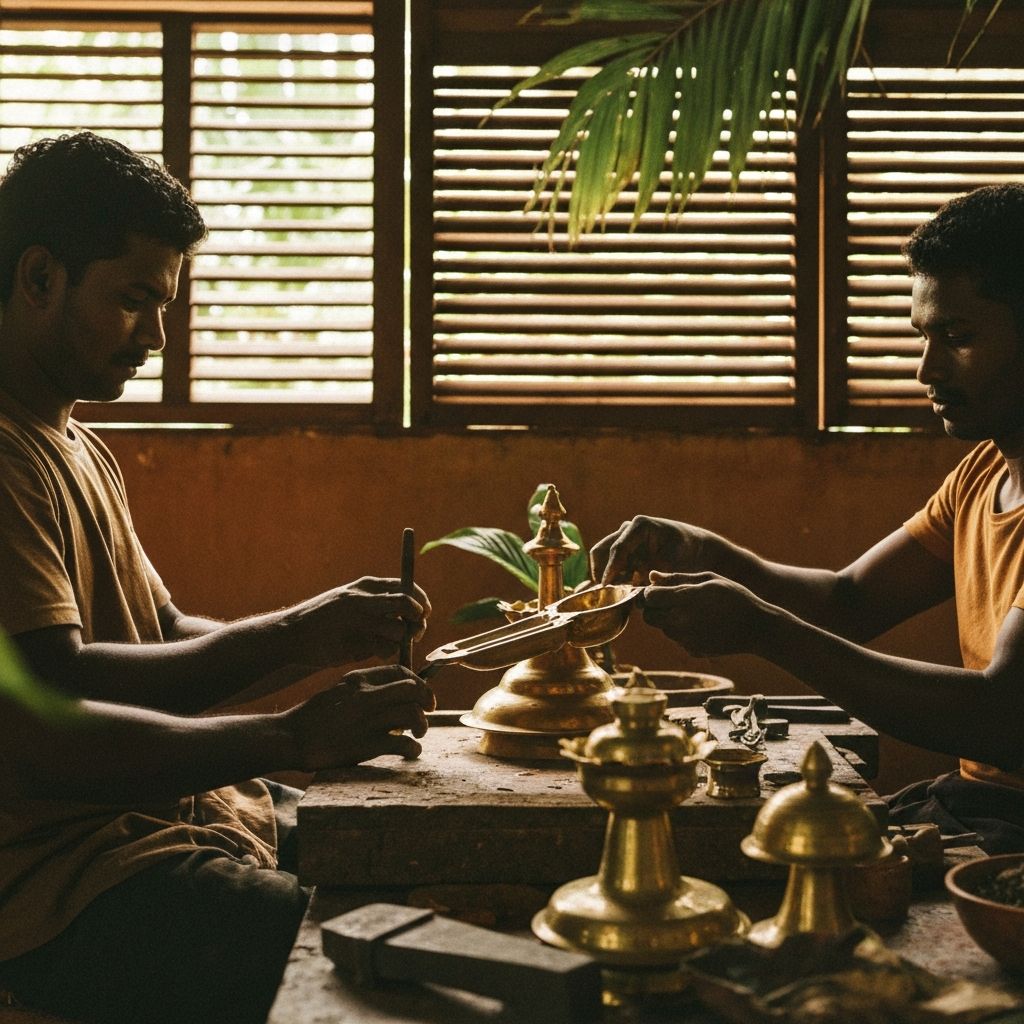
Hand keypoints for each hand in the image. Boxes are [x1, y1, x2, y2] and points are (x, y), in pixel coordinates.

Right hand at [284, 665, 435, 767]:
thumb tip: (392, 695)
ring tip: (419, 733)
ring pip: (412, 714)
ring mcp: (367, 720)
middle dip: (427, 699)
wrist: (291, 737)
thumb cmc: (314, 716)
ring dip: (422, 725)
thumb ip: (365, 690)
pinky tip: (410, 752)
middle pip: (412, 689)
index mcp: (359, 679)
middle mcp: (366, 696)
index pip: (401, 670)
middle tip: (429, 711)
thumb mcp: (340, 691)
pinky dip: (412, 748)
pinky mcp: (366, 745)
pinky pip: (402, 744)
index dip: (418, 681)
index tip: (422, 694)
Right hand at [287, 576, 430, 666]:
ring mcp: (359, 620)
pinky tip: (373, 652)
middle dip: (418, 620)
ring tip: (387, 644)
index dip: (420, 601)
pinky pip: (386, 648)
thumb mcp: (350, 600)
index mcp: (365, 586)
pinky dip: (387, 652)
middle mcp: (364, 599)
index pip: (406, 587)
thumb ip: (377, 601)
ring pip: (399, 629)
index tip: (423, 613)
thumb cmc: (325, 620)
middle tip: (416, 633)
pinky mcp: (355, 641)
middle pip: (408, 604)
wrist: (292, 635)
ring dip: (400, 640)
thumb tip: (413, 609)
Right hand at [590, 516, 710, 584]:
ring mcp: (624, 539)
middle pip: (602, 550)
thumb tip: (639, 587)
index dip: (611, 568)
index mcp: (640, 526)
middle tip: (608, 592)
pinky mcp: (624, 551)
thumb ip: (654, 572)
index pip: (618, 548)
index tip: (606, 586)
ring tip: (618, 593)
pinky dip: (614, 578)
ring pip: (602, 558)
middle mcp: (627, 529)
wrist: (694, 547)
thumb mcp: (675, 561)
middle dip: (602, 572)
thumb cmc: (687, 551)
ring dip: (608, 576)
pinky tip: (624, 591)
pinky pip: (611, 565)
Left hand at [641, 571, 772, 656]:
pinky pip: (677, 640)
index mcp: (686, 599)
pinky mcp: (692, 650)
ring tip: (693, 611)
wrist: (757, 627)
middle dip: (654, 608)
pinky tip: (702, 625)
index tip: (657, 590)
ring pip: (663, 629)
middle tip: (669, 601)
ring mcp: (687, 639)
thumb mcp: (709, 579)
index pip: (649, 597)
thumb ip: (678, 578)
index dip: (649, 593)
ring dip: (669, 620)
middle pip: (649, 617)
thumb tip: (652, 576)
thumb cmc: (735, 596)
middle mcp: (682, 622)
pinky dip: (683, 632)